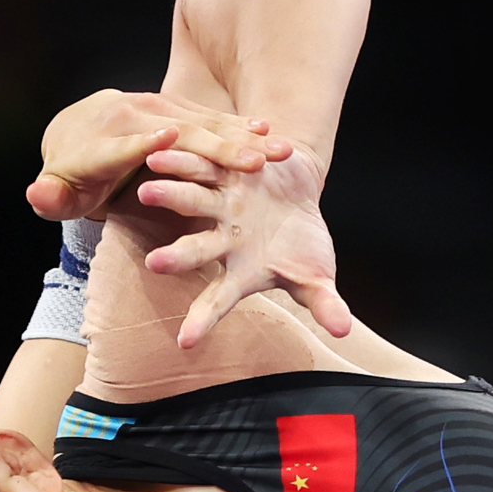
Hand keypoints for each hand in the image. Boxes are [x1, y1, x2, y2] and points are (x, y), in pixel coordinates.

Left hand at [26, 90, 293, 221]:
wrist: (77, 136)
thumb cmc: (72, 179)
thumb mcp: (57, 194)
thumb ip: (49, 197)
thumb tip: (38, 193)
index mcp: (103, 139)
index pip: (127, 144)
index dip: (146, 143)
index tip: (172, 140)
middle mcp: (132, 114)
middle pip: (180, 131)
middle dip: (218, 146)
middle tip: (255, 164)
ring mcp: (158, 105)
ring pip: (204, 121)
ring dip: (243, 135)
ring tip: (278, 150)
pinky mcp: (176, 106)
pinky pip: (211, 116)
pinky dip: (240, 125)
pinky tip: (270, 133)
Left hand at [133, 135, 352, 349]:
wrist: (300, 190)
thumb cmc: (302, 243)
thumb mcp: (316, 274)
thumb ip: (324, 302)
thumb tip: (344, 331)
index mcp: (240, 269)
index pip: (219, 300)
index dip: (204, 319)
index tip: (186, 342)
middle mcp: (223, 237)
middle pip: (197, 249)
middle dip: (177, 257)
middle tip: (155, 263)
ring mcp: (222, 201)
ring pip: (193, 198)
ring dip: (171, 195)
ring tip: (147, 190)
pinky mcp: (227, 167)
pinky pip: (208, 160)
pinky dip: (192, 157)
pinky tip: (165, 149)